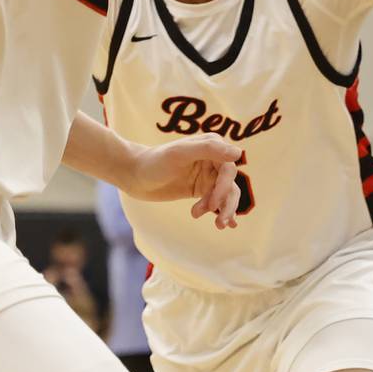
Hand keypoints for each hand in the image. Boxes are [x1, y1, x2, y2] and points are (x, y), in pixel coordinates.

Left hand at [125, 136, 242, 229]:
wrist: (134, 175)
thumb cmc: (154, 161)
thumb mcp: (179, 154)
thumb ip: (209, 149)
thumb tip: (238, 153)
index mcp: (212, 146)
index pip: (228, 169)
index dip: (224, 188)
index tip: (213, 205)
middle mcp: (214, 159)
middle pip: (230, 184)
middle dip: (226, 203)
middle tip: (219, 222)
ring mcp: (209, 175)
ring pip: (227, 194)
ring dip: (224, 210)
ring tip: (218, 225)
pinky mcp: (202, 188)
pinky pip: (218, 201)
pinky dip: (223, 212)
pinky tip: (228, 225)